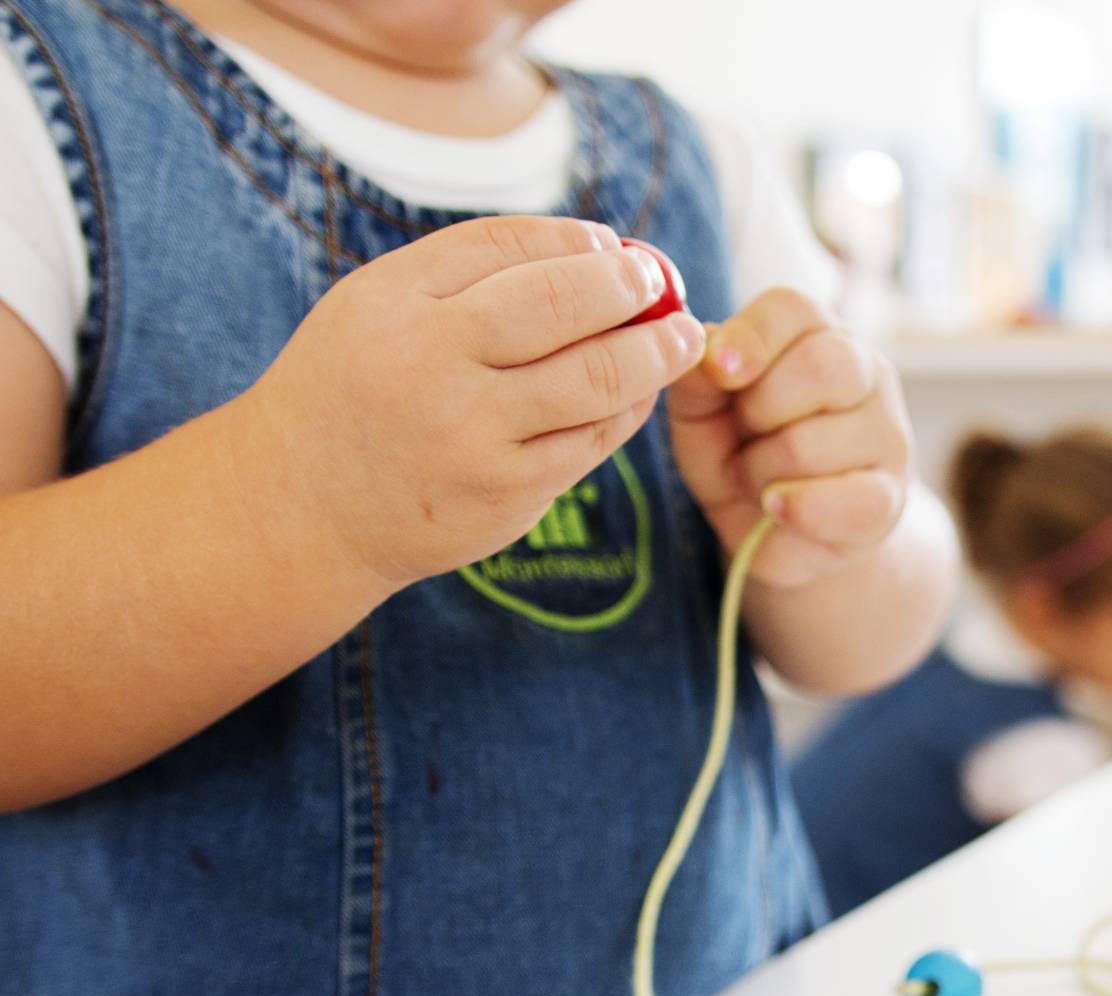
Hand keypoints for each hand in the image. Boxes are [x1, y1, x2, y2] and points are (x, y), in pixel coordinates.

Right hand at [233, 215, 706, 588]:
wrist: (298, 508)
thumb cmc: (353, 392)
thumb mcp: (376, 309)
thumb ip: (468, 275)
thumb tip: (598, 250)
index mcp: (394, 303)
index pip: (507, 248)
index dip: (575, 242)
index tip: (612, 247)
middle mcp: (430, 365)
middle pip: (561, 304)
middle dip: (628, 287)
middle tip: (660, 283)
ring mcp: (472, 436)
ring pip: (595, 379)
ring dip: (654, 351)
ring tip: (685, 334)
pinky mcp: (505, 495)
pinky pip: (590, 442)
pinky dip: (626, 410)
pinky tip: (640, 392)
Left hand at [667, 289, 910, 589]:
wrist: (777, 532)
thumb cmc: (741, 456)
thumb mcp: (702, 415)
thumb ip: (698, 379)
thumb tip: (704, 344)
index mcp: (818, 336)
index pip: (795, 309)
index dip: (752, 336)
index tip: (721, 371)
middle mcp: (867, 375)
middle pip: (823, 366)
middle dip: (759, 409)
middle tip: (743, 436)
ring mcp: (887, 437)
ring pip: (815, 442)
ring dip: (762, 470)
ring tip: (757, 479)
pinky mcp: (890, 499)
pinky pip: (845, 502)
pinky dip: (796, 509)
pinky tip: (777, 507)